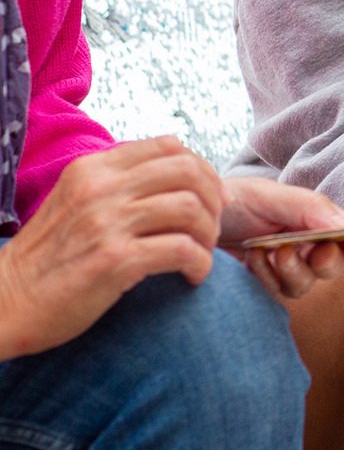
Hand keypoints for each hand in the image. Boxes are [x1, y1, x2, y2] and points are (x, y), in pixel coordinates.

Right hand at [0, 137, 224, 359]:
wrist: (5, 303)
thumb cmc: (48, 258)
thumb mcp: (75, 202)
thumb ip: (117, 184)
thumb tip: (178, 173)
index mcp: (93, 168)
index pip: (169, 146)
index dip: (204, 169)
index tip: (214, 198)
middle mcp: (101, 188)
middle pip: (188, 172)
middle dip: (215, 199)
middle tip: (216, 227)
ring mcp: (107, 222)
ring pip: (191, 208)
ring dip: (210, 234)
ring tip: (203, 254)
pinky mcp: (115, 259)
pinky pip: (182, 250)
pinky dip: (200, 263)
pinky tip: (194, 277)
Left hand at [218, 177, 343, 299]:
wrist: (189, 216)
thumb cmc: (234, 199)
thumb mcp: (275, 195)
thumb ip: (315, 210)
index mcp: (317, 220)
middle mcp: (305, 245)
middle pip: (332, 265)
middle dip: (327, 260)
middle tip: (314, 250)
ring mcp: (283, 268)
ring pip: (304, 285)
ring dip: (291, 269)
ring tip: (269, 249)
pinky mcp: (261, 286)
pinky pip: (276, 294)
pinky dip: (266, 276)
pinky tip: (252, 258)